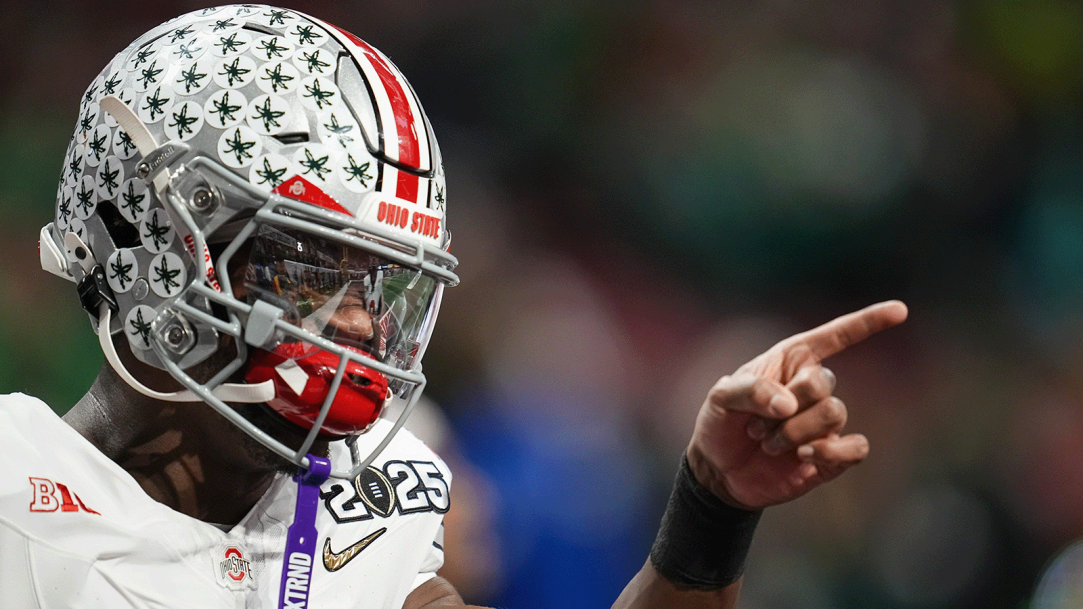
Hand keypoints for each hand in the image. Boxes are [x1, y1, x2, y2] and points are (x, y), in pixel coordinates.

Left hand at [686, 300, 907, 509]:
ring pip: (835, 413)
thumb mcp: (720, 399)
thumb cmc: (719, 424)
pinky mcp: (831, 456)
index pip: (835, 336)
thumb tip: (790, 406)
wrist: (718, 472)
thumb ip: (750, 391)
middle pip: (824, 383)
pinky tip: (804, 455)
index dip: (867, 322)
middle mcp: (813, 388)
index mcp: (792, 361)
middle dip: (786, 405)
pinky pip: (855, 448)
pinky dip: (831, 451)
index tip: (900, 310)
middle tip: (756, 425)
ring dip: (794, 431)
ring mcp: (824, 423)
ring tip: (767, 442)